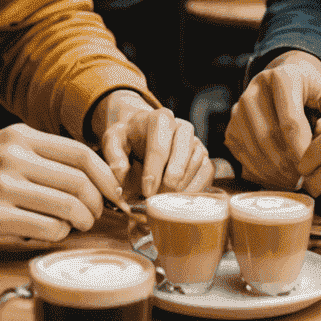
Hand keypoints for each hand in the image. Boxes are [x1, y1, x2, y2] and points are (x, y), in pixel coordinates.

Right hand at [0, 124, 124, 245]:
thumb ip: (35, 155)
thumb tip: (85, 173)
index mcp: (19, 136)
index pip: (82, 153)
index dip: (106, 176)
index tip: (113, 193)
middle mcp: (14, 156)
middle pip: (81, 181)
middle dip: (98, 203)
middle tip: (96, 216)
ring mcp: (3, 187)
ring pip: (68, 206)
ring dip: (81, 221)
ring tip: (77, 226)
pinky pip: (45, 228)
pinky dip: (57, 234)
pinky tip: (50, 233)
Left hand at [92, 91, 212, 195]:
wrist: (143, 135)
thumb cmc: (129, 139)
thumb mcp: (113, 141)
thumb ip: (113, 156)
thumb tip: (122, 173)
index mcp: (160, 119)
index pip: (160, 146)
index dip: (154, 171)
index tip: (146, 191)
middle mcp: (182, 127)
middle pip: (183, 153)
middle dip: (170, 181)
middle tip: (157, 199)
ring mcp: (195, 142)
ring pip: (197, 164)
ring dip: (182, 187)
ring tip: (165, 201)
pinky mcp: (204, 156)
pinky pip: (207, 173)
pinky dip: (195, 189)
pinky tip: (178, 200)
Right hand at [225, 51, 320, 189]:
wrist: (286, 81)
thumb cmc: (312, 92)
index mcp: (282, 77)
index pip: (290, 121)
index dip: (302, 150)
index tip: (313, 169)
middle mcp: (255, 88)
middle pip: (268, 137)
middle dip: (287, 165)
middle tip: (304, 180)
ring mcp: (239, 107)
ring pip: (253, 149)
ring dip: (274, 172)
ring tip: (293, 182)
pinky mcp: (231, 125)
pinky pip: (242, 155)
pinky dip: (260, 172)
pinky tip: (278, 178)